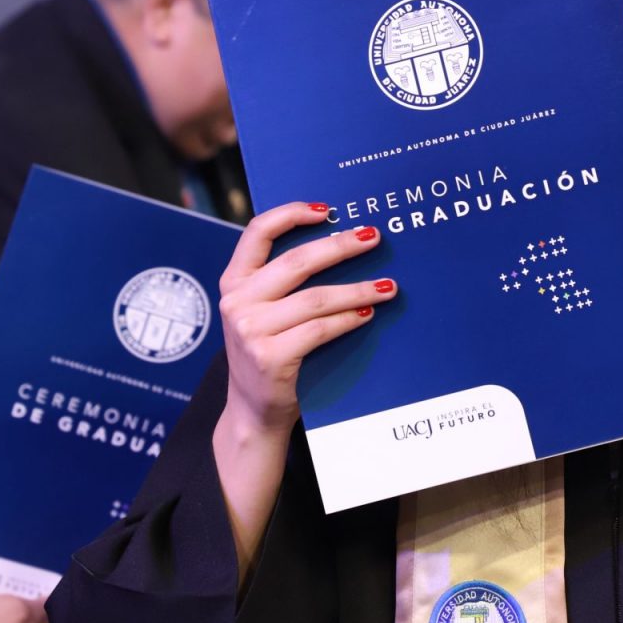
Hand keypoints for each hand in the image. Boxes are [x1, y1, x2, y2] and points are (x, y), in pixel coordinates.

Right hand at [218, 202, 397, 436]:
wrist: (253, 412)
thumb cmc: (268, 352)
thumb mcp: (261, 311)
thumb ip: (281, 282)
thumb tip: (341, 242)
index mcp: (234, 281)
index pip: (258, 231)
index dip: (292, 214)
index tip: (328, 210)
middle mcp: (237, 301)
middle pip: (297, 262)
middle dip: (341, 246)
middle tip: (374, 237)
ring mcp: (250, 330)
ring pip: (316, 298)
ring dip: (357, 290)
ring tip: (387, 286)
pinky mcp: (270, 357)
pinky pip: (320, 330)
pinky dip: (348, 320)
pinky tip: (367, 315)